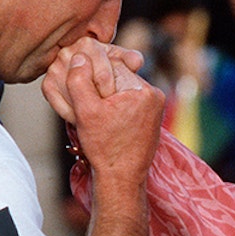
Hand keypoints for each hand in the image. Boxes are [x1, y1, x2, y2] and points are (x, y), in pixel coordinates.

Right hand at [53, 40, 160, 180]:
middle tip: (89, 105)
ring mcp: (156, 106)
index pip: (111, 65)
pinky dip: (118, 107)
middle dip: (101, 87)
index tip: (82, 91)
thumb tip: (78, 57)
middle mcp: (154, 95)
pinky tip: (108, 121)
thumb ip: (79, 81)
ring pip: (123, 89)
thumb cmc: (105, 148)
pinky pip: (131, 102)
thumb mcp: (85, 112)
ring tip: (98, 115)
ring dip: (109, 97)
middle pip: (119, 76)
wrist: (123, 178)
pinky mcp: (153, 117)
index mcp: (141, 89)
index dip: (92, 75)